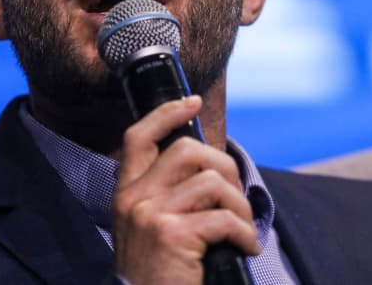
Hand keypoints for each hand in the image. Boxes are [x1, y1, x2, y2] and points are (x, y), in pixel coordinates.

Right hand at [112, 95, 259, 283]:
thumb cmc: (156, 271)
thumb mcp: (146, 227)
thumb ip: (165, 195)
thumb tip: (207, 166)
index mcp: (126, 193)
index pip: (139, 137)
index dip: (167, 114)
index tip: (192, 103)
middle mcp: (133, 199)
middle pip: (188, 151)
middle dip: (225, 167)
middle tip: (236, 198)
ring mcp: (150, 215)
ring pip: (213, 182)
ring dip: (240, 207)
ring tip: (242, 229)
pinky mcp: (172, 235)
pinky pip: (224, 219)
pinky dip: (244, 233)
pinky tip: (245, 247)